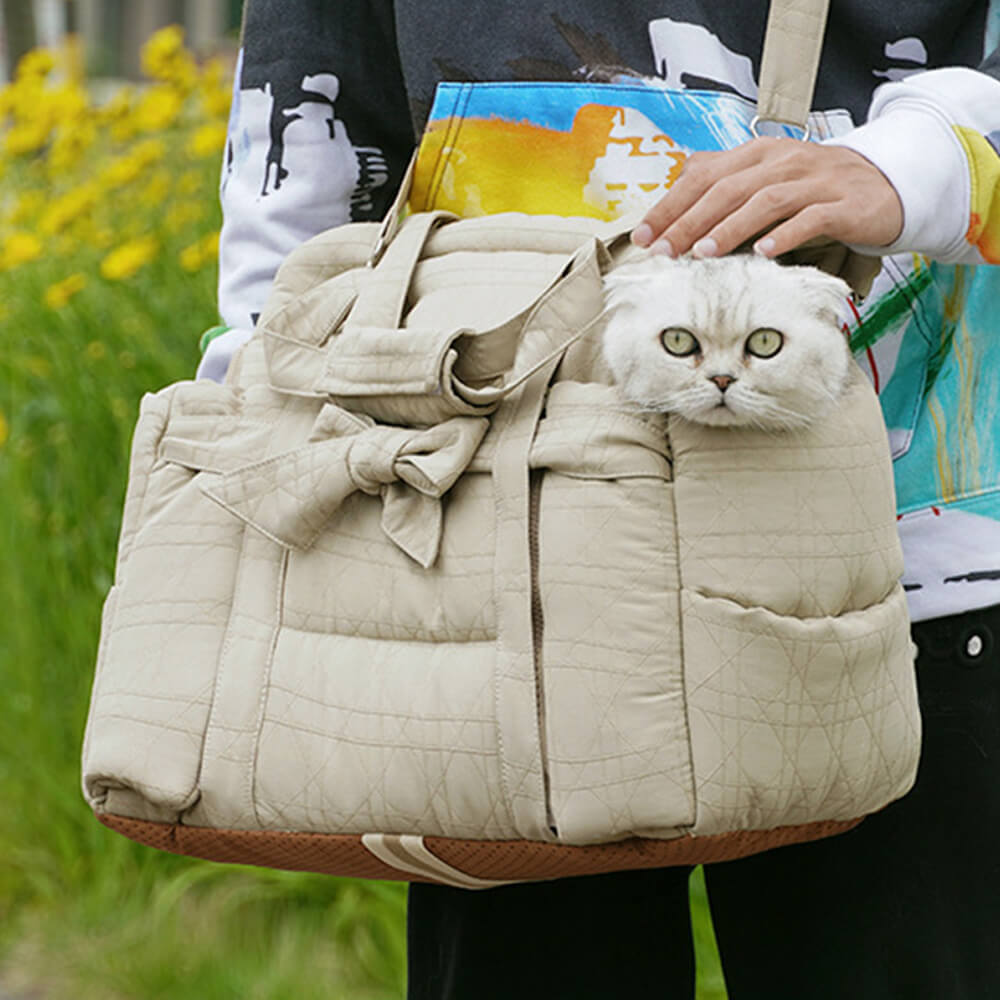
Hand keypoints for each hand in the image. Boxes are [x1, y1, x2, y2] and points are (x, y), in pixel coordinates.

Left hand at [630, 137, 903, 258]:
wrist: (885, 185)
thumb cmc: (815, 188)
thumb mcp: (768, 175)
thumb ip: (726, 176)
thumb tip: (680, 179)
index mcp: (759, 154)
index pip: (703, 177)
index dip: (670, 206)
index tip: (643, 236)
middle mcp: (784, 161)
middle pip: (727, 189)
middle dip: (689, 222)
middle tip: (663, 251)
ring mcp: (816, 181)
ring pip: (765, 202)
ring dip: (730, 228)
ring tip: (702, 253)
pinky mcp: (843, 204)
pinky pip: (811, 219)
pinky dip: (785, 235)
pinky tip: (764, 253)